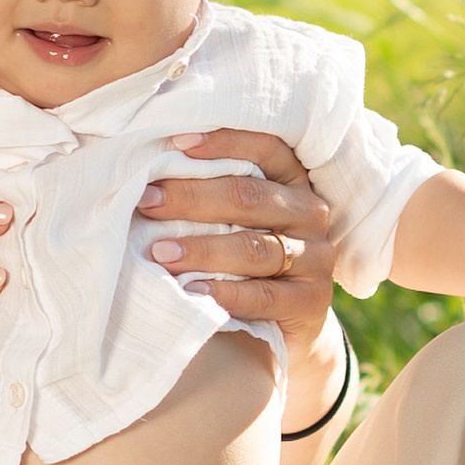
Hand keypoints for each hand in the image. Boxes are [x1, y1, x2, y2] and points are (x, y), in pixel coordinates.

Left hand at [135, 130, 339, 356]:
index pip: (266, 149)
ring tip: (160, 253)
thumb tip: (149, 179)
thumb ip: (210, 195)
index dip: (225, 143)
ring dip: (202, 250)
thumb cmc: (243, 257)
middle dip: (192, 198)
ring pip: (254, 248)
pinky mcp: (313, 300)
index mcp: (292, 180)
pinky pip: (264, 295)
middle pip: (250, 197)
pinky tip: (193, 291)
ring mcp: (316, 257)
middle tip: (148, 202)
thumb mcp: (233, 220)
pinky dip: (226, 293)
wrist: (282, 322)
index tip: (177, 143)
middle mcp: (310, 212)